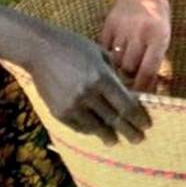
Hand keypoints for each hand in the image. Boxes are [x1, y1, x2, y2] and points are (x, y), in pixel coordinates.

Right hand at [28, 26, 150, 144]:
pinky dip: (89, 130)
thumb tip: (126, 93)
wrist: (39, 49)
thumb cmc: (73, 46)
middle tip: (138, 139)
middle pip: (114, 119)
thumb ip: (114, 74)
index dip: (138, 117)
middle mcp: (88, 94)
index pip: (125, 105)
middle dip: (128, 130)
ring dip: (108, 135)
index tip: (146, 124)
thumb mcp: (100, 54)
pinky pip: (78, 126)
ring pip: (96, 127)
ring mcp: (72, 105)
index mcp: (101, 78)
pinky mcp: (58, 112)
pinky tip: (95, 131)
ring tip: (115, 140)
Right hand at [99, 0, 170, 91]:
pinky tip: (111, 54)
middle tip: (129, 80)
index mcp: (158, 37)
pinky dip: (107, 56)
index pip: (148, 70)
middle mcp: (140, 33)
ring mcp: (122, 28)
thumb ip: (154, 61)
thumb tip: (147, 90)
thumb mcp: (163, 37)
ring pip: (116, 60)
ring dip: (118, 67)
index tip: (138, 98)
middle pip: (129, 68)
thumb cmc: (156, 18)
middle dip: (129, 77)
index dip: (142, 87)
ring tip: (122, 65)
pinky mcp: (108, 25)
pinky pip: (104, 49)